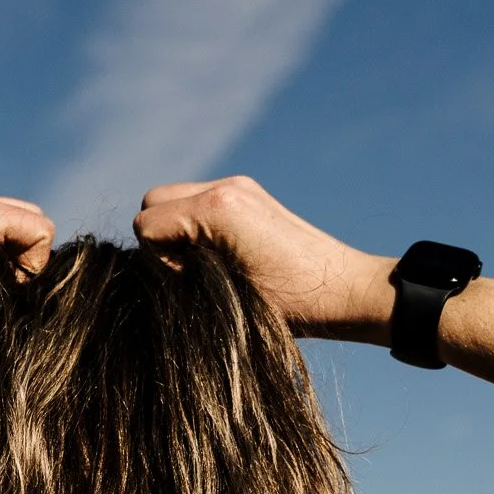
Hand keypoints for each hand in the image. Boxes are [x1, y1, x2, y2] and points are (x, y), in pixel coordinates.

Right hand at [133, 177, 393, 341]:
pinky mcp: (249, 195)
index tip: (190, 285)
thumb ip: (182, 279)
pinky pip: (199, 202)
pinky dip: (199, 227)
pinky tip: (225, 255)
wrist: (346, 291)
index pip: (147, 224)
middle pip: (154, 200)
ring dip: (180, 232)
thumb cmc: (293, 306)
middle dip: (162, 239)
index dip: (158, 261)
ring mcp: (239, 187)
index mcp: (220, 208)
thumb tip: (154, 278)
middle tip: (194, 273)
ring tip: (210, 266)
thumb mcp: (227, 301)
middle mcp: (227, 188)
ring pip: (174, 199)